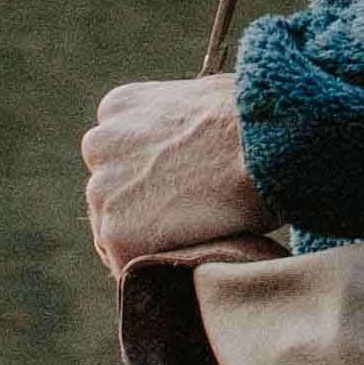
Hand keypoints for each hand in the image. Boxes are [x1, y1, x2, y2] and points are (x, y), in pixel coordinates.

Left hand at [82, 73, 273, 274]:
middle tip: (187, 216)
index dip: (150, 178)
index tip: (178, 188)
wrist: (264, 145)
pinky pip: (127, 263)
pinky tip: (186, 254)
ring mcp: (102, 190)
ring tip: (191, 235)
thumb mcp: (202, 97)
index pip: (119, 155)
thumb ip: (177, 120)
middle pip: (111, 191)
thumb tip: (192, 141)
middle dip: (142, 207)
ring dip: (147, 238)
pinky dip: (153, 267)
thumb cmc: (251, 120)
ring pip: (114, 229)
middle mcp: (99, 143)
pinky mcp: (117, 232)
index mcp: (118, 107)